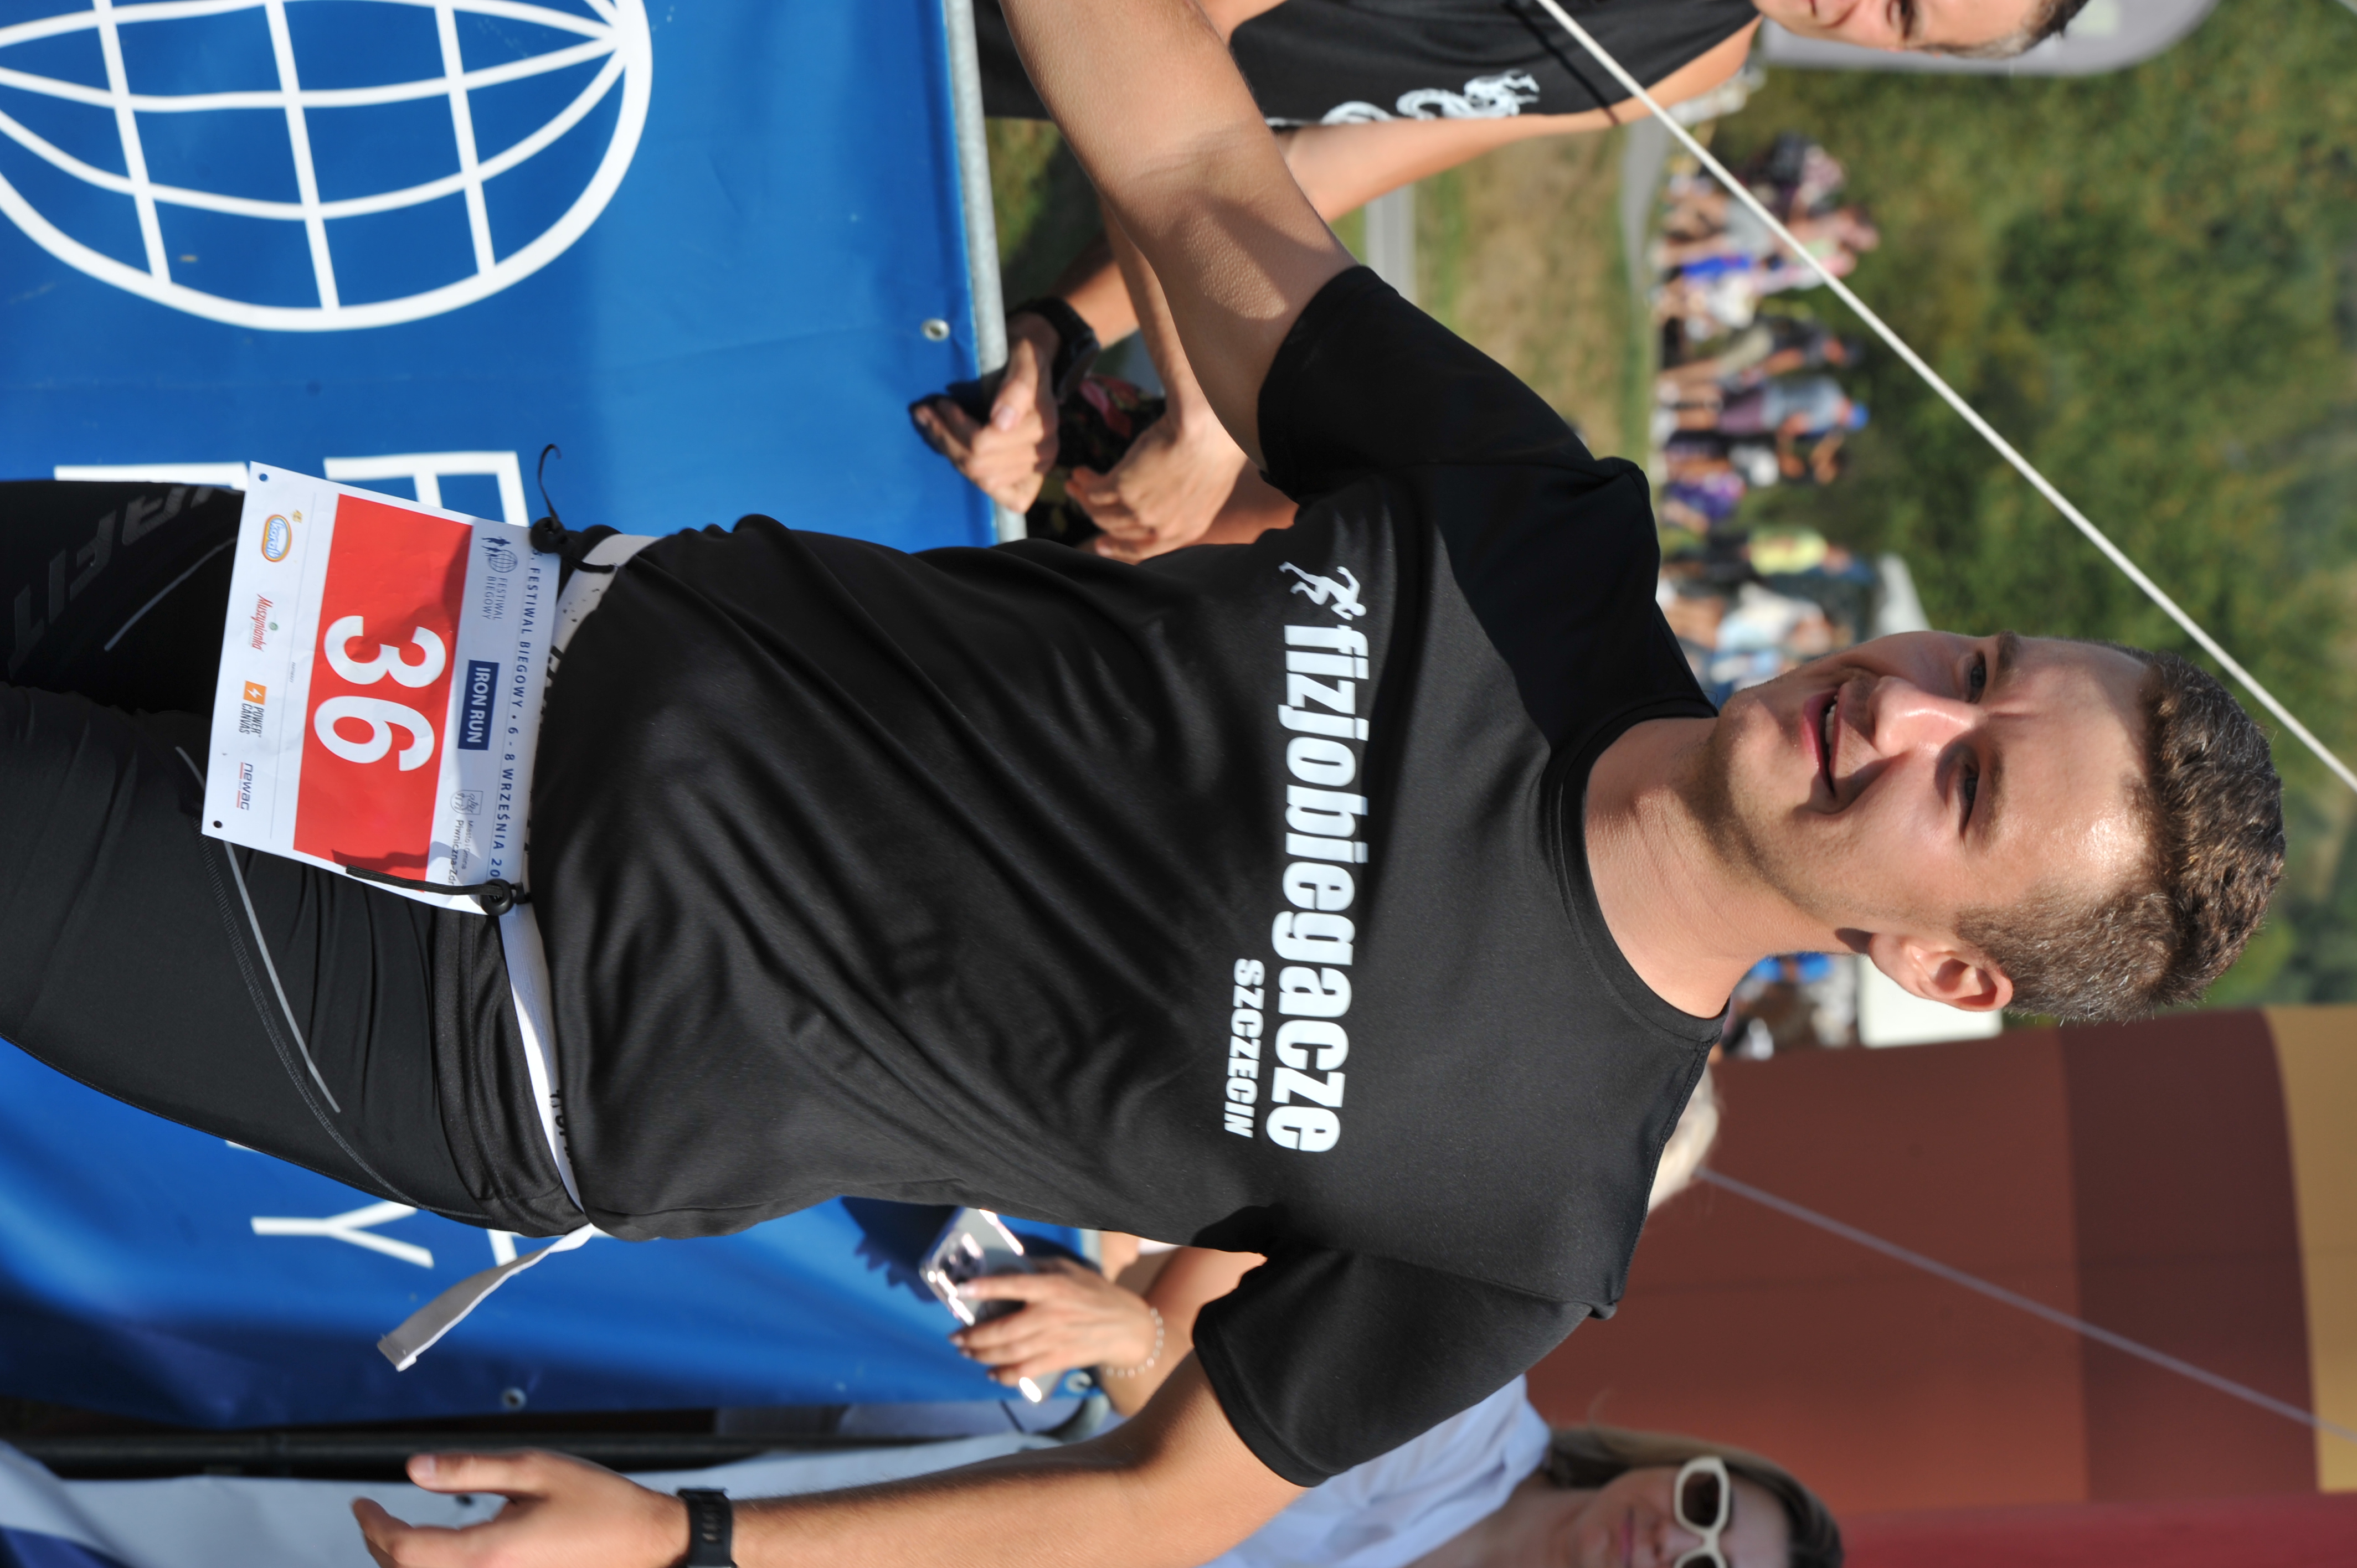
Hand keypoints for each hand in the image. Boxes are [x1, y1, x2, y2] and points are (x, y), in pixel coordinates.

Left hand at [352, 1450, 683, 1567]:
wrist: (645, 1542)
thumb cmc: (600, 1504)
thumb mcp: (534, 1469)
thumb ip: (469, 1469)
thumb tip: (415, 1468)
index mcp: (489, 1551)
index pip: (402, 1549)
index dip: (371, 1525)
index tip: (362, 1502)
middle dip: (379, 1543)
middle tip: (372, 1513)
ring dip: (401, 1560)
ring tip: (396, 1531)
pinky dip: (430, 1567)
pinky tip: (434, 1551)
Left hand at [910, 314, 1063, 511]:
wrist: (1033, 361)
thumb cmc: (1022, 357)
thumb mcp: (1022, 357)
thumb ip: (1017, 386)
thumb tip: (1001, 423)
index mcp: (1042, 424)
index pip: (983, 443)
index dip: (953, 426)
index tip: (939, 403)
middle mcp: (1044, 451)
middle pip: (979, 464)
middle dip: (946, 439)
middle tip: (926, 414)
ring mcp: (1039, 468)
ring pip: (984, 480)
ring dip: (955, 456)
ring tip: (936, 429)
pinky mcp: (1032, 480)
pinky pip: (1009, 499)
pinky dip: (983, 484)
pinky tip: (965, 461)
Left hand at [952, 1259, 1158, 1387]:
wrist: (1125, 1326)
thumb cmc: (1094, 1292)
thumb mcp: (1069, 1270)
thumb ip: (1040, 1267)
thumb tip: (1008, 1267)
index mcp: (1052, 1287)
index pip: (1014, 1286)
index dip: (987, 1288)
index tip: (962, 1290)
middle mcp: (1051, 1315)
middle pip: (1004, 1330)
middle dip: (974, 1336)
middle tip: (955, 1337)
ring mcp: (1054, 1340)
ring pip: (1010, 1352)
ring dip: (982, 1355)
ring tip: (966, 1352)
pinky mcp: (1059, 1360)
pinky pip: (1026, 1372)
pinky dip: (1005, 1376)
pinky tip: (992, 1374)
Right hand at [1072, 411, 1250, 561]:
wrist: (1208, 428)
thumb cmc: (1216, 445)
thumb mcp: (1205, 485)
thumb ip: (1183, 501)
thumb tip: (1162, 496)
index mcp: (1188, 529)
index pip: (1145, 550)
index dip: (1119, 548)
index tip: (1101, 544)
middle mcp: (1163, 527)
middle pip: (1117, 529)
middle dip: (1096, 514)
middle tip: (1082, 496)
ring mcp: (1142, 511)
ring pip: (1101, 512)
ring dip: (1084, 497)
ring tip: (1076, 480)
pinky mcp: (1124, 488)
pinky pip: (1095, 492)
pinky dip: (1085, 482)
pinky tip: (1080, 472)